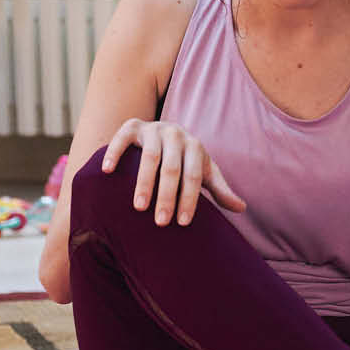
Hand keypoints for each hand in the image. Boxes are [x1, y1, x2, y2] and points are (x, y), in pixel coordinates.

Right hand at [101, 119, 246, 226]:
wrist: (163, 132)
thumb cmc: (185, 160)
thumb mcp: (203, 172)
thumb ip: (219, 189)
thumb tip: (242, 208)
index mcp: (195, 147)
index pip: (194, 176)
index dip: (189, 199)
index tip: (182, 223)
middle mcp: (176, 135)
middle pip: (172, 169)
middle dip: (167, 196)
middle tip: (160, 222)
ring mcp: (153, 129)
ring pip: (149, 157)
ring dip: (144, 183)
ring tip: (139, 208)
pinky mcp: (131, 126)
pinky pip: (122, 139)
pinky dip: (114, 153)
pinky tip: (107, 171)